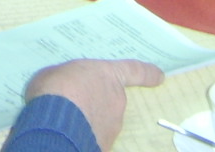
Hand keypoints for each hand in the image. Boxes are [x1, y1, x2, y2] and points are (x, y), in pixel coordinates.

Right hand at [24, 58, 164, 150]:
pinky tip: (66, 134)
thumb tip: (64, 87)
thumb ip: (66, 78)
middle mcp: (116, 100)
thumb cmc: (56, 89)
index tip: (160, 76)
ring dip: (88, 121)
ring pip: (102, 121)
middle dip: (97, 103)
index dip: (148, 73)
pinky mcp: (104, 146)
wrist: (55, 123)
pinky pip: (94, 138)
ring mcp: (112, 125)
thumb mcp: (55, 73)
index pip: (135, 71)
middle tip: (73, 103)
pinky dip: (83, 137)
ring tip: (64, 121)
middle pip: (112, 100)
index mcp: (108, 75)